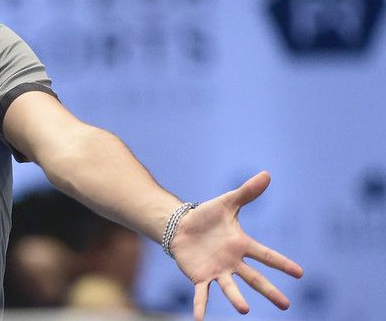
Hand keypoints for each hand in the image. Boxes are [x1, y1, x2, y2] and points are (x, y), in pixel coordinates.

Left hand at [170, 171, 303, 319]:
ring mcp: (217, 271)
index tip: (300, 273)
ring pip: (229, 288)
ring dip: (236, 299)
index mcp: (241, 245)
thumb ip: (246, 192)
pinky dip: (200, 306)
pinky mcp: (199, 277)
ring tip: (245, 310)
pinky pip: (201, 294)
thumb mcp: (226, 202)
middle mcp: (233, 262)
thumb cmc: (206, 216)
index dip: (282, 263)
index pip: (265, 255)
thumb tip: (267, 174)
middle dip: (270, 291)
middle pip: (254, 278)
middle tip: (286, 306)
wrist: (180, 226)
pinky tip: (198, 319)